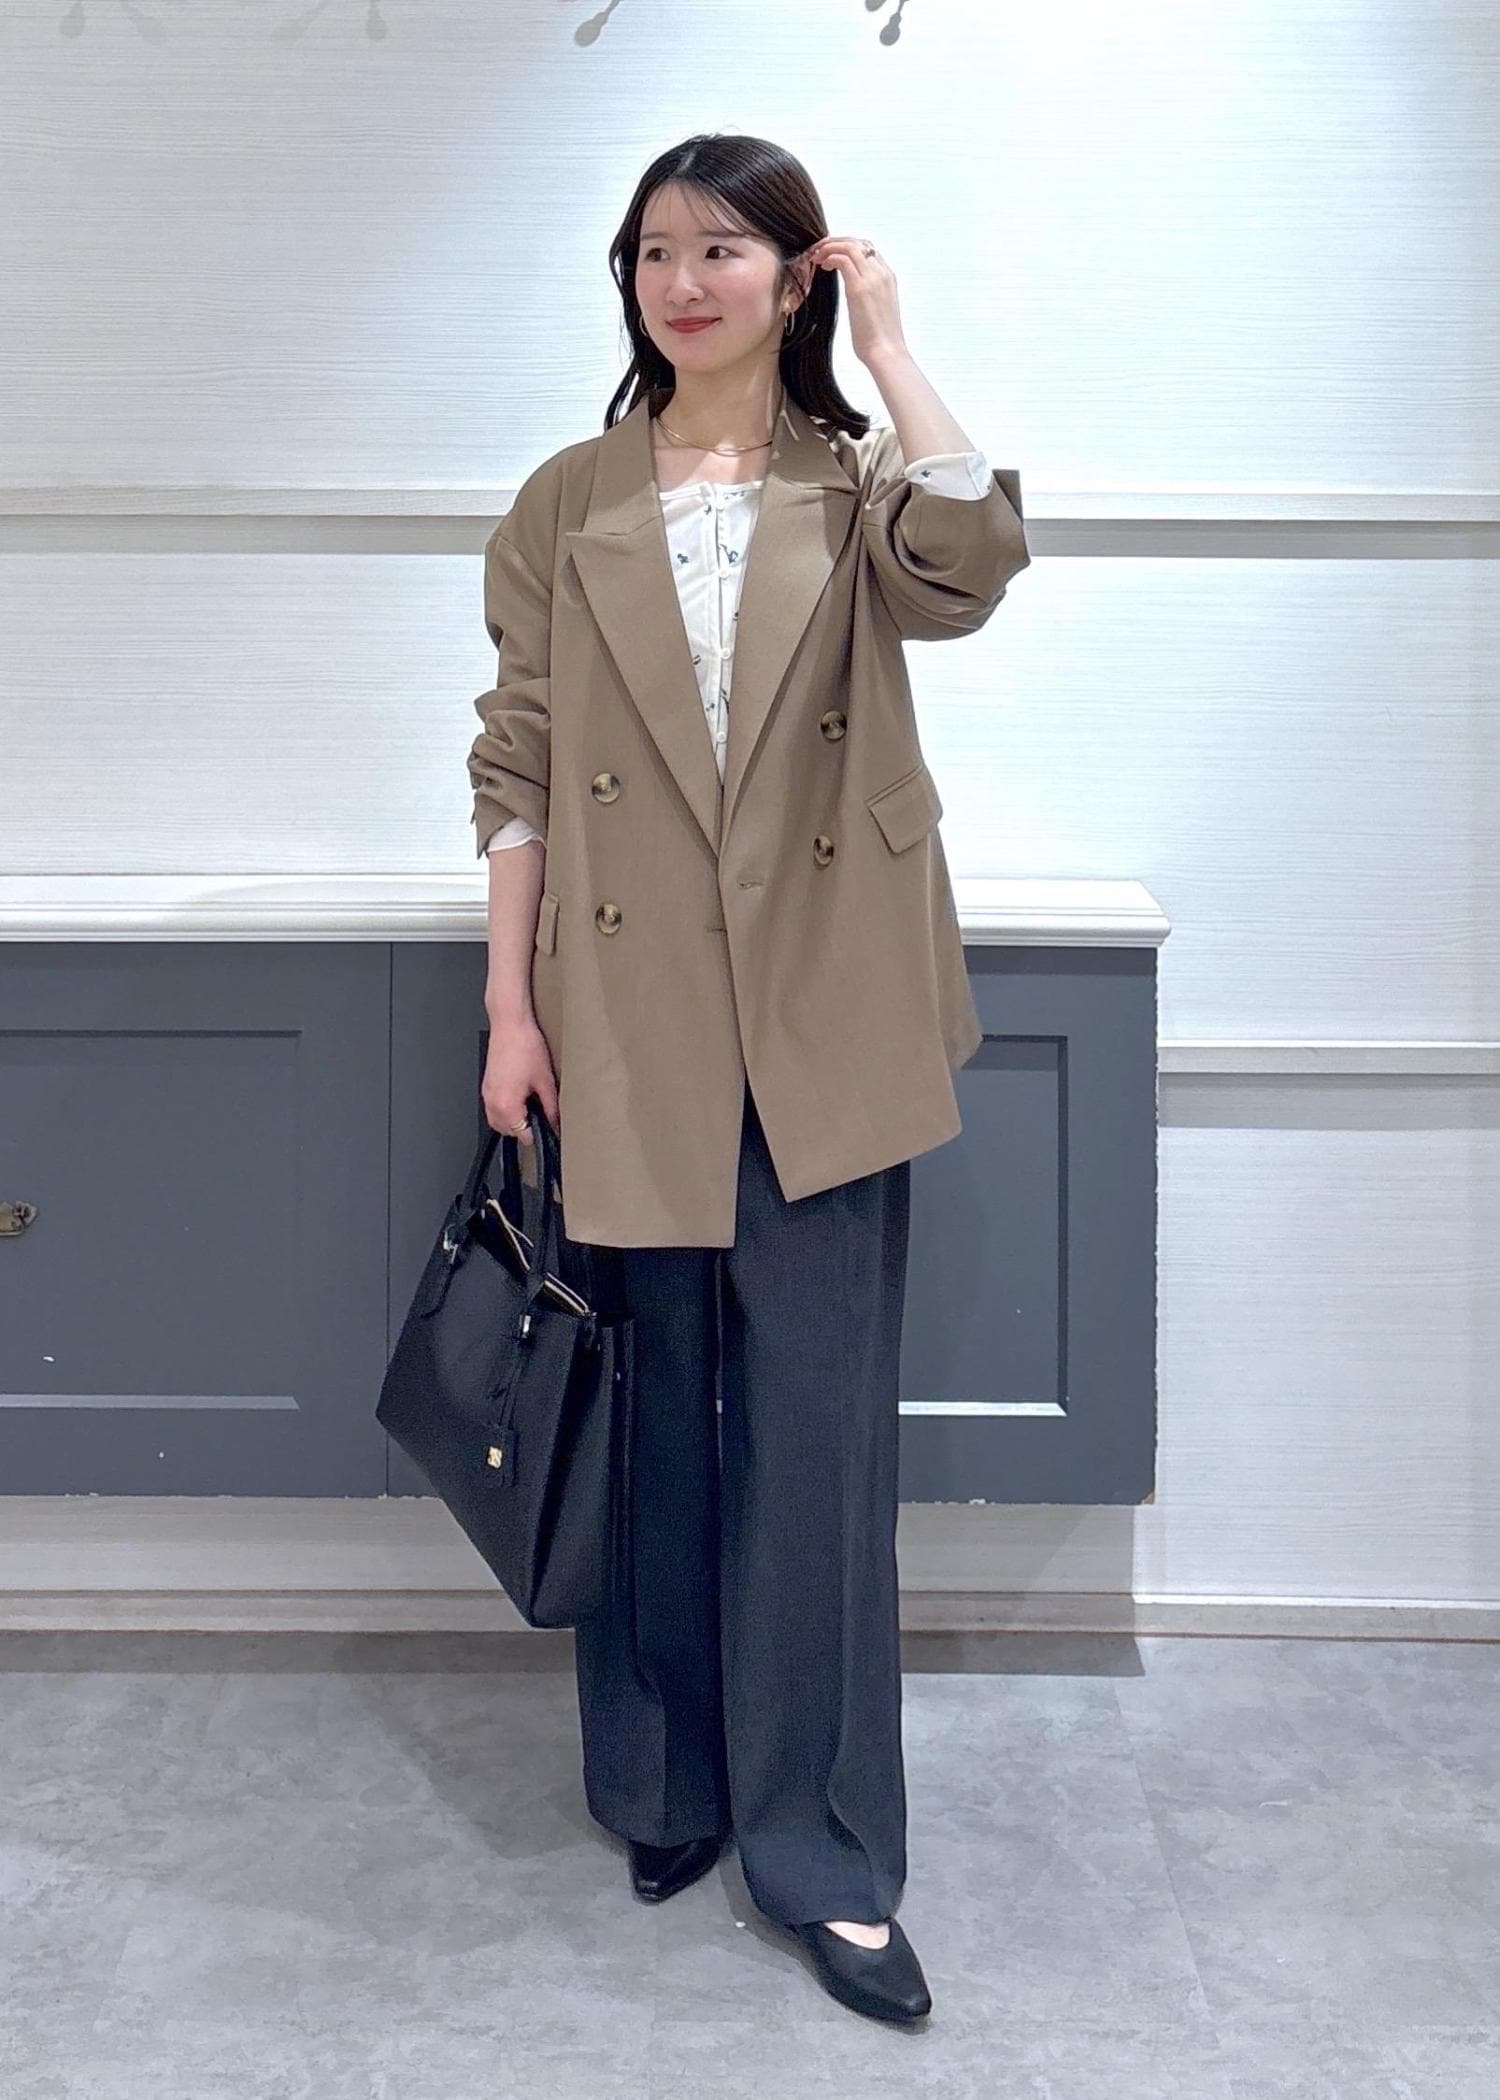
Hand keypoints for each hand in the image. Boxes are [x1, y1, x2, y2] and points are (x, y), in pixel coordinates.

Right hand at [481, 1013, 558, 1146]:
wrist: (510, 1025)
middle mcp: (492, 1102)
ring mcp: (486, 1094)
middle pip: (508, 1131)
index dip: (538, 1134)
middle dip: (524, 1127)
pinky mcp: (486, 1085)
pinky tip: (519, 1094)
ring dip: (513, 1119)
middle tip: (540, 1114)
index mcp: (506, 1105)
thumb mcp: (545, 1081)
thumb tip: (556, 1122)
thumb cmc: (524, 1046)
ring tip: (529, 1104)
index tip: (547, 1127)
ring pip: (498, 1121)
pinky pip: (493, 1107)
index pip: (522, 1136)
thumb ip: (551, 1108)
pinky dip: (505, 1108)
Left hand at [799, 234, 906, 367]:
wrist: (887, 353)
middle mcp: (882, 273)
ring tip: (816, 257)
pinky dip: (829, 256)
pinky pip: (843, 259)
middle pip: (859, 242)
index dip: (847, 246)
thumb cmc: (879, 339)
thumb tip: (853, 295)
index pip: (868, 249)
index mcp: (888, 278)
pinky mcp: (859, 288)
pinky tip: (821, 266)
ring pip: (850, 246)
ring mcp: (872, 279)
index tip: (831, 254)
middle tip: (819, 250)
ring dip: (830, 247)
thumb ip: (867, 295)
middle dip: (836, 242)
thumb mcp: (875, 310)